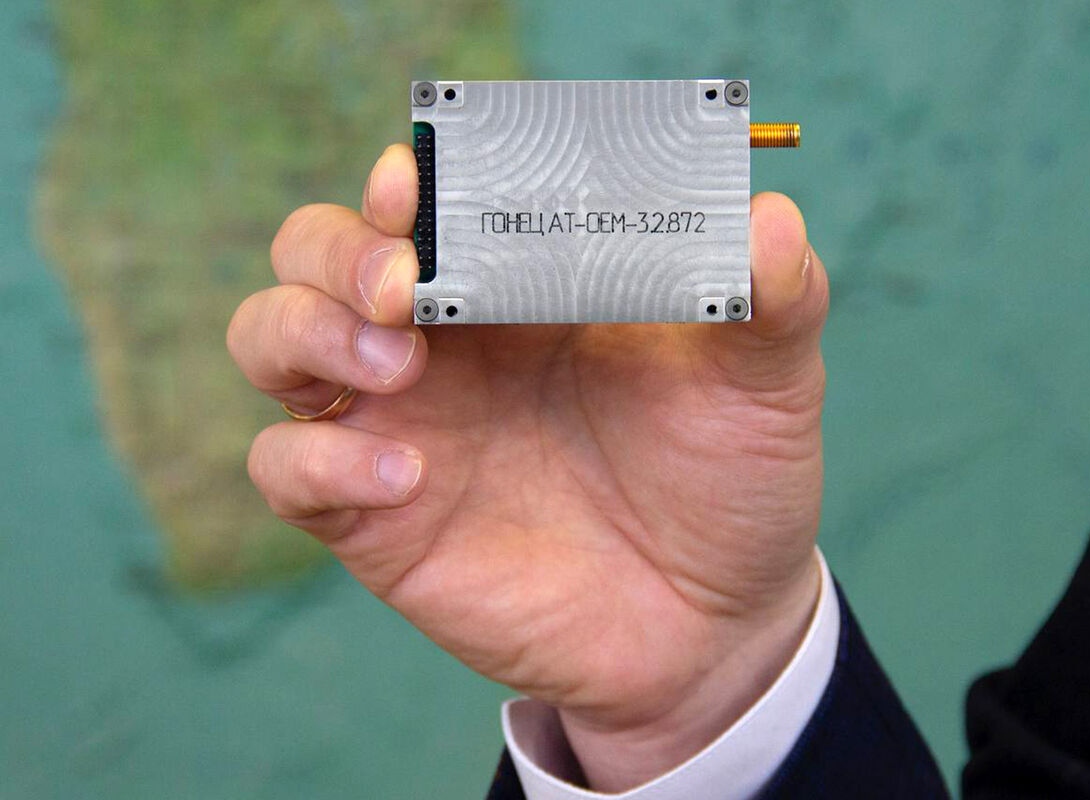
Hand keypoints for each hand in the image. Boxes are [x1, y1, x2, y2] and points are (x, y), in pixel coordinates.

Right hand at [228, 144, 829, 790]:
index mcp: (523, 283)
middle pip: (319, 251)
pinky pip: (286, 466)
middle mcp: (444, 341)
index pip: (424, 198)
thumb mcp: (767, 384)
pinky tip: (408, 475)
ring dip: (308, 330)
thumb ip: (774, 298)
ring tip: (398, 365)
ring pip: (273, 336)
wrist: (711, 623)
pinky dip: (320, 458)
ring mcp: (399, 422)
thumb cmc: (730, 484)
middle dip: (341, 250)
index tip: (420, 182)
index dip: (406, 178)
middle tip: (407, 285)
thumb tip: (769, 215)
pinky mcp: (375, 515)